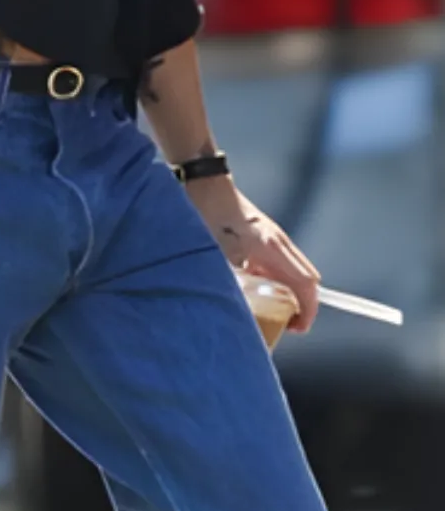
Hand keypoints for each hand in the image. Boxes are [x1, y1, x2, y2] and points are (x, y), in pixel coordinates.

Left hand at [185, 176, 320, 331]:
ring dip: (287, 293)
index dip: (307, 309)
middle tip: (285, 324)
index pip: (306, 283)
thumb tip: (238, 309)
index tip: (297, 328)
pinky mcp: (263, 236)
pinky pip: (279, 264)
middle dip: (301, 305)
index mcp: (271, 246)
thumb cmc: (208, 212)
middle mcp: (278, 241)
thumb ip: (233, 279)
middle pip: (307, 280)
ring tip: (270, 310)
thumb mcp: (218, 251)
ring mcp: (273, 237)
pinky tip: (254, 287)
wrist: (203, 182)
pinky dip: (275, 280)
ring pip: (293, 272)